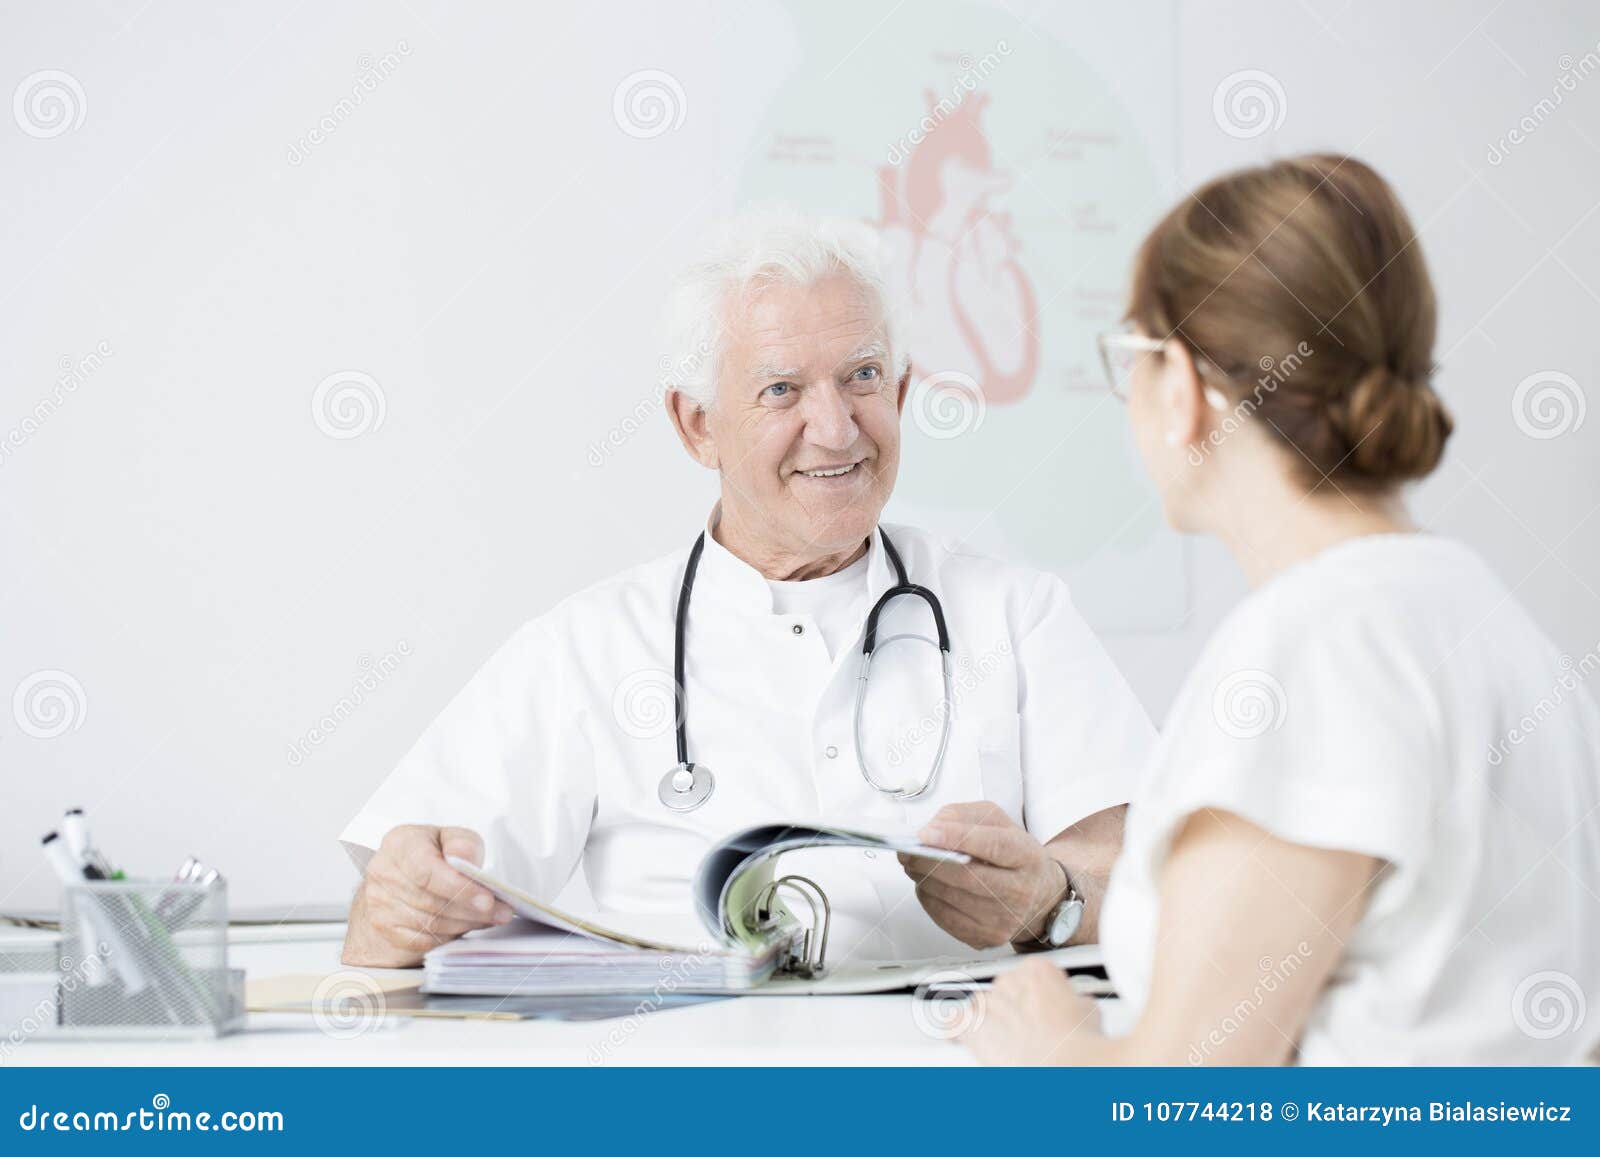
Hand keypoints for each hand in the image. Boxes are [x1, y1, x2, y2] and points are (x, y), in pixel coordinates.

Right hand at [341, 825, 511, 966]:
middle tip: (500, 912)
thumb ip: (461, 842)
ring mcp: (380, 905)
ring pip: (429, 924)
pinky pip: (422, 942)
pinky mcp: (385, 930)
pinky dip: (449, 937)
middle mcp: (383, 874)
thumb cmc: (429, 854)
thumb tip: (464, 856)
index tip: (486, 898)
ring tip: (490, 918)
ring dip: (465, 924)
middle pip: (431, 901)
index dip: (458, 888)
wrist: (399, 878)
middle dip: (471, 910)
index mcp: (399, 844)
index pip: (426, 871)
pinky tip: (467, 927)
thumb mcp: (449, 838)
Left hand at [899, 801, 1065, 948]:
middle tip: (907, 850)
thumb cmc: (1014, 855)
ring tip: (914, 864)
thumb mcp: (997, 822)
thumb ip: (963, 816)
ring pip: (951, 898)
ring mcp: (1004, 919)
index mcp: (1027, 855)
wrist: (1038, 896)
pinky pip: (945, 918)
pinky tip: (929, 885)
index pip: (992, 846)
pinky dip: (929, 898)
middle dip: (928, 861)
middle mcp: (1020, 891)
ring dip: (924, 879)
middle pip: (966, 877)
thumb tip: (932, 828)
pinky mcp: (987, 938)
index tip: (925, 834)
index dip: (956, 838)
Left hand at [960, 956, 1107, 1064]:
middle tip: (1030, 1033)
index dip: (1038, 994)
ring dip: (991, 1022)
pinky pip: (955, 1023)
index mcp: (1037, 969)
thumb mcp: (1087, 1008)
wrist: (1064, 1064)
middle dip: (1015, 1010)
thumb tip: (1071, 1006)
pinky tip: (958, 1037)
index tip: (1043, 1008)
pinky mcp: (973, 1027)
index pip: (1031, 974)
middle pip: (1005, 990)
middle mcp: (1009, 980)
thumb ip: (1070, 1000)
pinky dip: (956, 1030)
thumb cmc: (1078, 1040)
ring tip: (1008, 1044)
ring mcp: (989, 1002)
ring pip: (982, 1007)